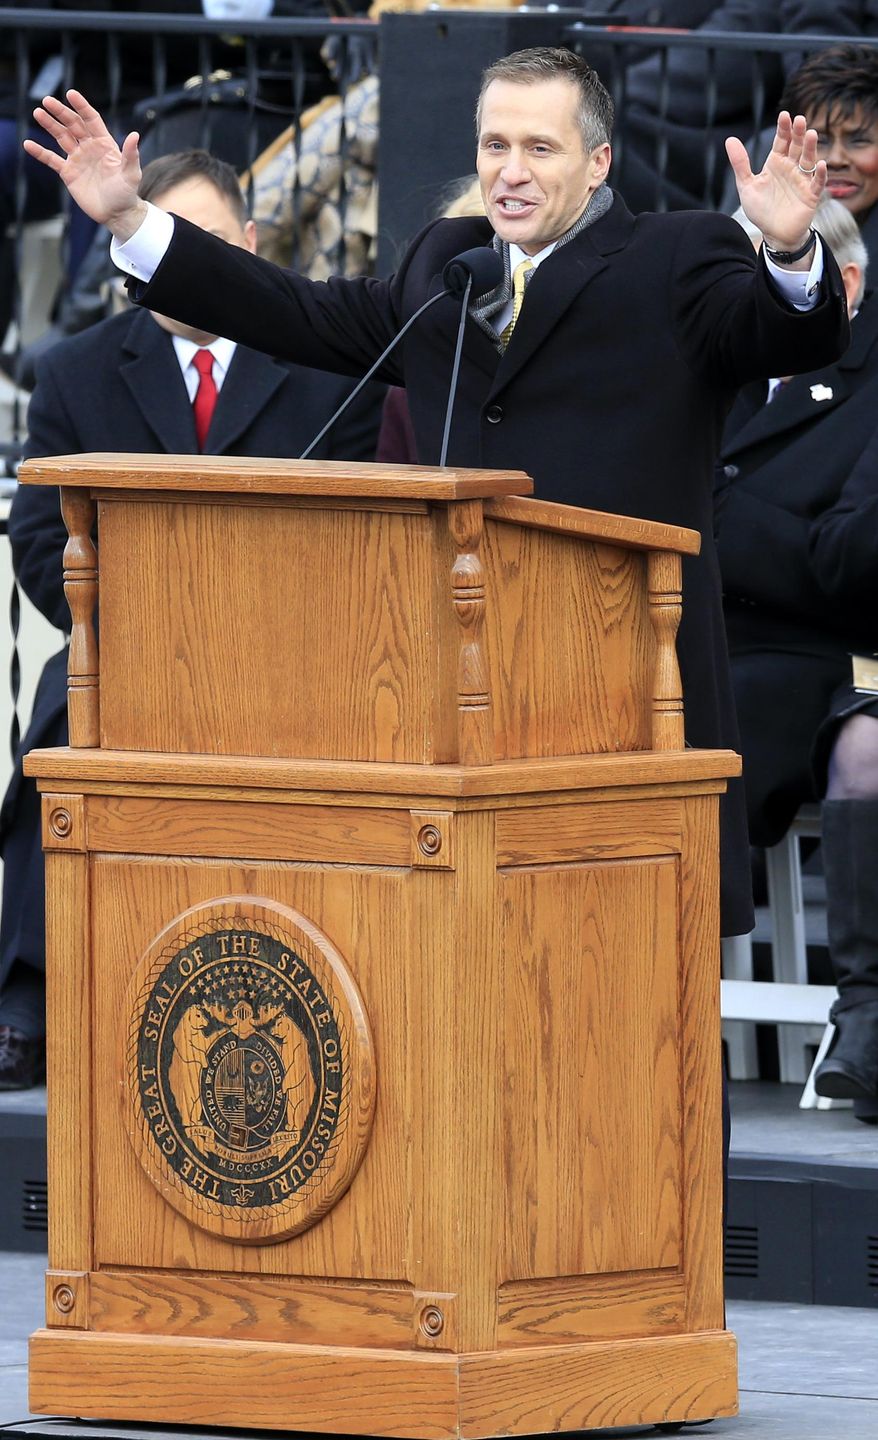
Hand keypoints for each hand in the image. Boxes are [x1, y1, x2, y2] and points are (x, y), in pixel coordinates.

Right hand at [23, 90, 146, 241]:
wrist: (116, 214)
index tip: (71, 94)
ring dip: (49, 125)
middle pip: (73, 124)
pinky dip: (40, 152)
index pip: (91, 119)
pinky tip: (28, 144)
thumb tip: (135, 135)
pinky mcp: (68, 173)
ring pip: (61, 137)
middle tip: (47, 100)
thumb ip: (130, 155)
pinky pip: (51, 160)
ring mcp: (77, 159)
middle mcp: (89, 147)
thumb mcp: (131, 174)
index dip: (81, 106)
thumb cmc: (126, 193)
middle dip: (61, 112)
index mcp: (104, 143)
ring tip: (38, 113)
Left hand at [725, 112, 825, 258]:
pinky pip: (817, 183)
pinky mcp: (810, 195)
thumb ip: (740, 164)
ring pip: (808, 160)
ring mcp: (802, 180)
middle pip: (796, 146)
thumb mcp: (746, 186)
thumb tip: (730, 139)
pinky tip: (820, 165)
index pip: (781, 141)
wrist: (773, 234)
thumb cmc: (761, 210)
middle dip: (798, 133)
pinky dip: (820, 174)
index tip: (784, 115)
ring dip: (810, 147)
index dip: (783, 129)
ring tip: (810, 134)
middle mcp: (791, 168)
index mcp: (776, 163)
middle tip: (799, 119)